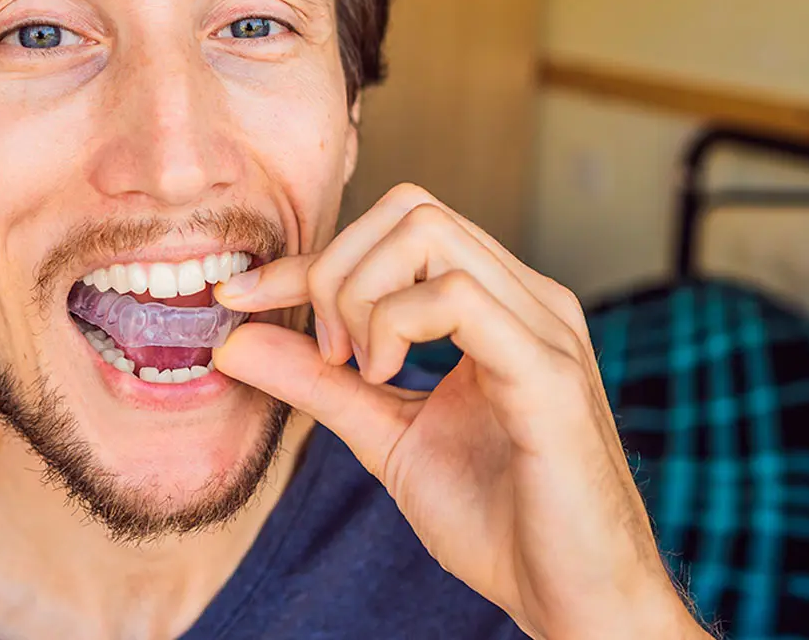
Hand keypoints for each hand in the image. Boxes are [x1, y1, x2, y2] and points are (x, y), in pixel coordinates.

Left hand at [213, 184, 711, 639]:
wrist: (573, 599)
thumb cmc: (496, 519)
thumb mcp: (384, 434)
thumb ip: (317, 381)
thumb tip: (234, 341)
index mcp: (496, 305)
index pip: (393, 232)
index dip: (307, 259)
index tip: (241, 298)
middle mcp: (525, 297)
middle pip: (408, 208)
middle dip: (335, 269)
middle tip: (329, 355)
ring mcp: (542, 325)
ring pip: (427, 231)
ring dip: (361, 295)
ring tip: (361, 371)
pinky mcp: (548, 370)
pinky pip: (456, 296)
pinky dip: (395, 324)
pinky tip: (385, 379)